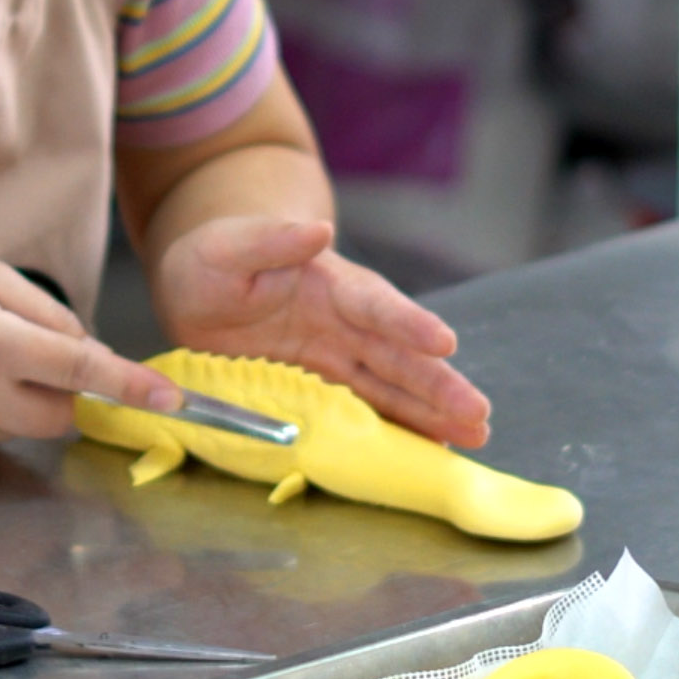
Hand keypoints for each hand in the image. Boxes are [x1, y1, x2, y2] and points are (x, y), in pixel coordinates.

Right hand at [0, 255, 175, 463]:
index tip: (168, 400)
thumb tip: (90, 349)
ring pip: (32, 426)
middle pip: (64, 414)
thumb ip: (45, 311)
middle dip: (71, 390)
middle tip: (37, 353)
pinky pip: (2, 437)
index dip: (128, 386)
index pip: (77, 369)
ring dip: (28, 398)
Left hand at [152, 217, 491, 446]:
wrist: (201, 287)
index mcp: (332, 285)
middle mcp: (346, 325)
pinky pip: (366, 412)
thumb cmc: (216, 259)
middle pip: (399, 357)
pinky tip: (430, 451)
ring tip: (474, 436)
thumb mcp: (231, 245)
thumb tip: (316, 228)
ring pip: (393, 389)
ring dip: (432, 414)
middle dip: (438, 385)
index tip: (445, 343)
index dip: (409, 325)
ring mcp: (339, 360)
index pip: (376, 305)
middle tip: (477, 412)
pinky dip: (397, 432)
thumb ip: (271, 240)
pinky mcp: (323, 390)